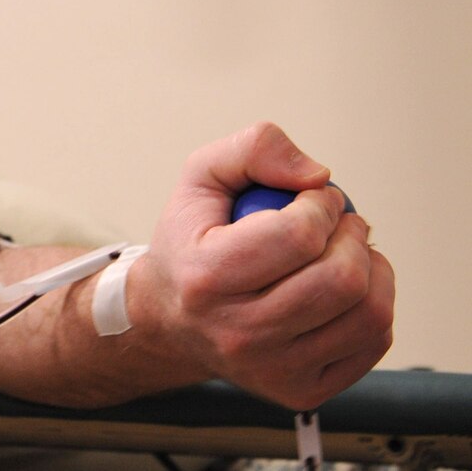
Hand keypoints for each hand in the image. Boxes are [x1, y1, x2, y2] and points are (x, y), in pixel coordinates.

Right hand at [140, 122, 394, 408]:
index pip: (298, 236)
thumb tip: (318, 176)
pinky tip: (343, 289)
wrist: (169, 318)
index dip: (322, 203)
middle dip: (352, 234)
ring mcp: (270, 370)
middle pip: (341, 279)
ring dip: (370, 267)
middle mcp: (236, 334)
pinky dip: (372, 304)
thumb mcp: (201, 176)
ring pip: (367, 314)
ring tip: (343, 252)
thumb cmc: (190, 243)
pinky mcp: (299, 391)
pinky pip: (372, 342)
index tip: (312, 198)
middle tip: (336, 223)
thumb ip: (254, 149)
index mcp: (205, 278)